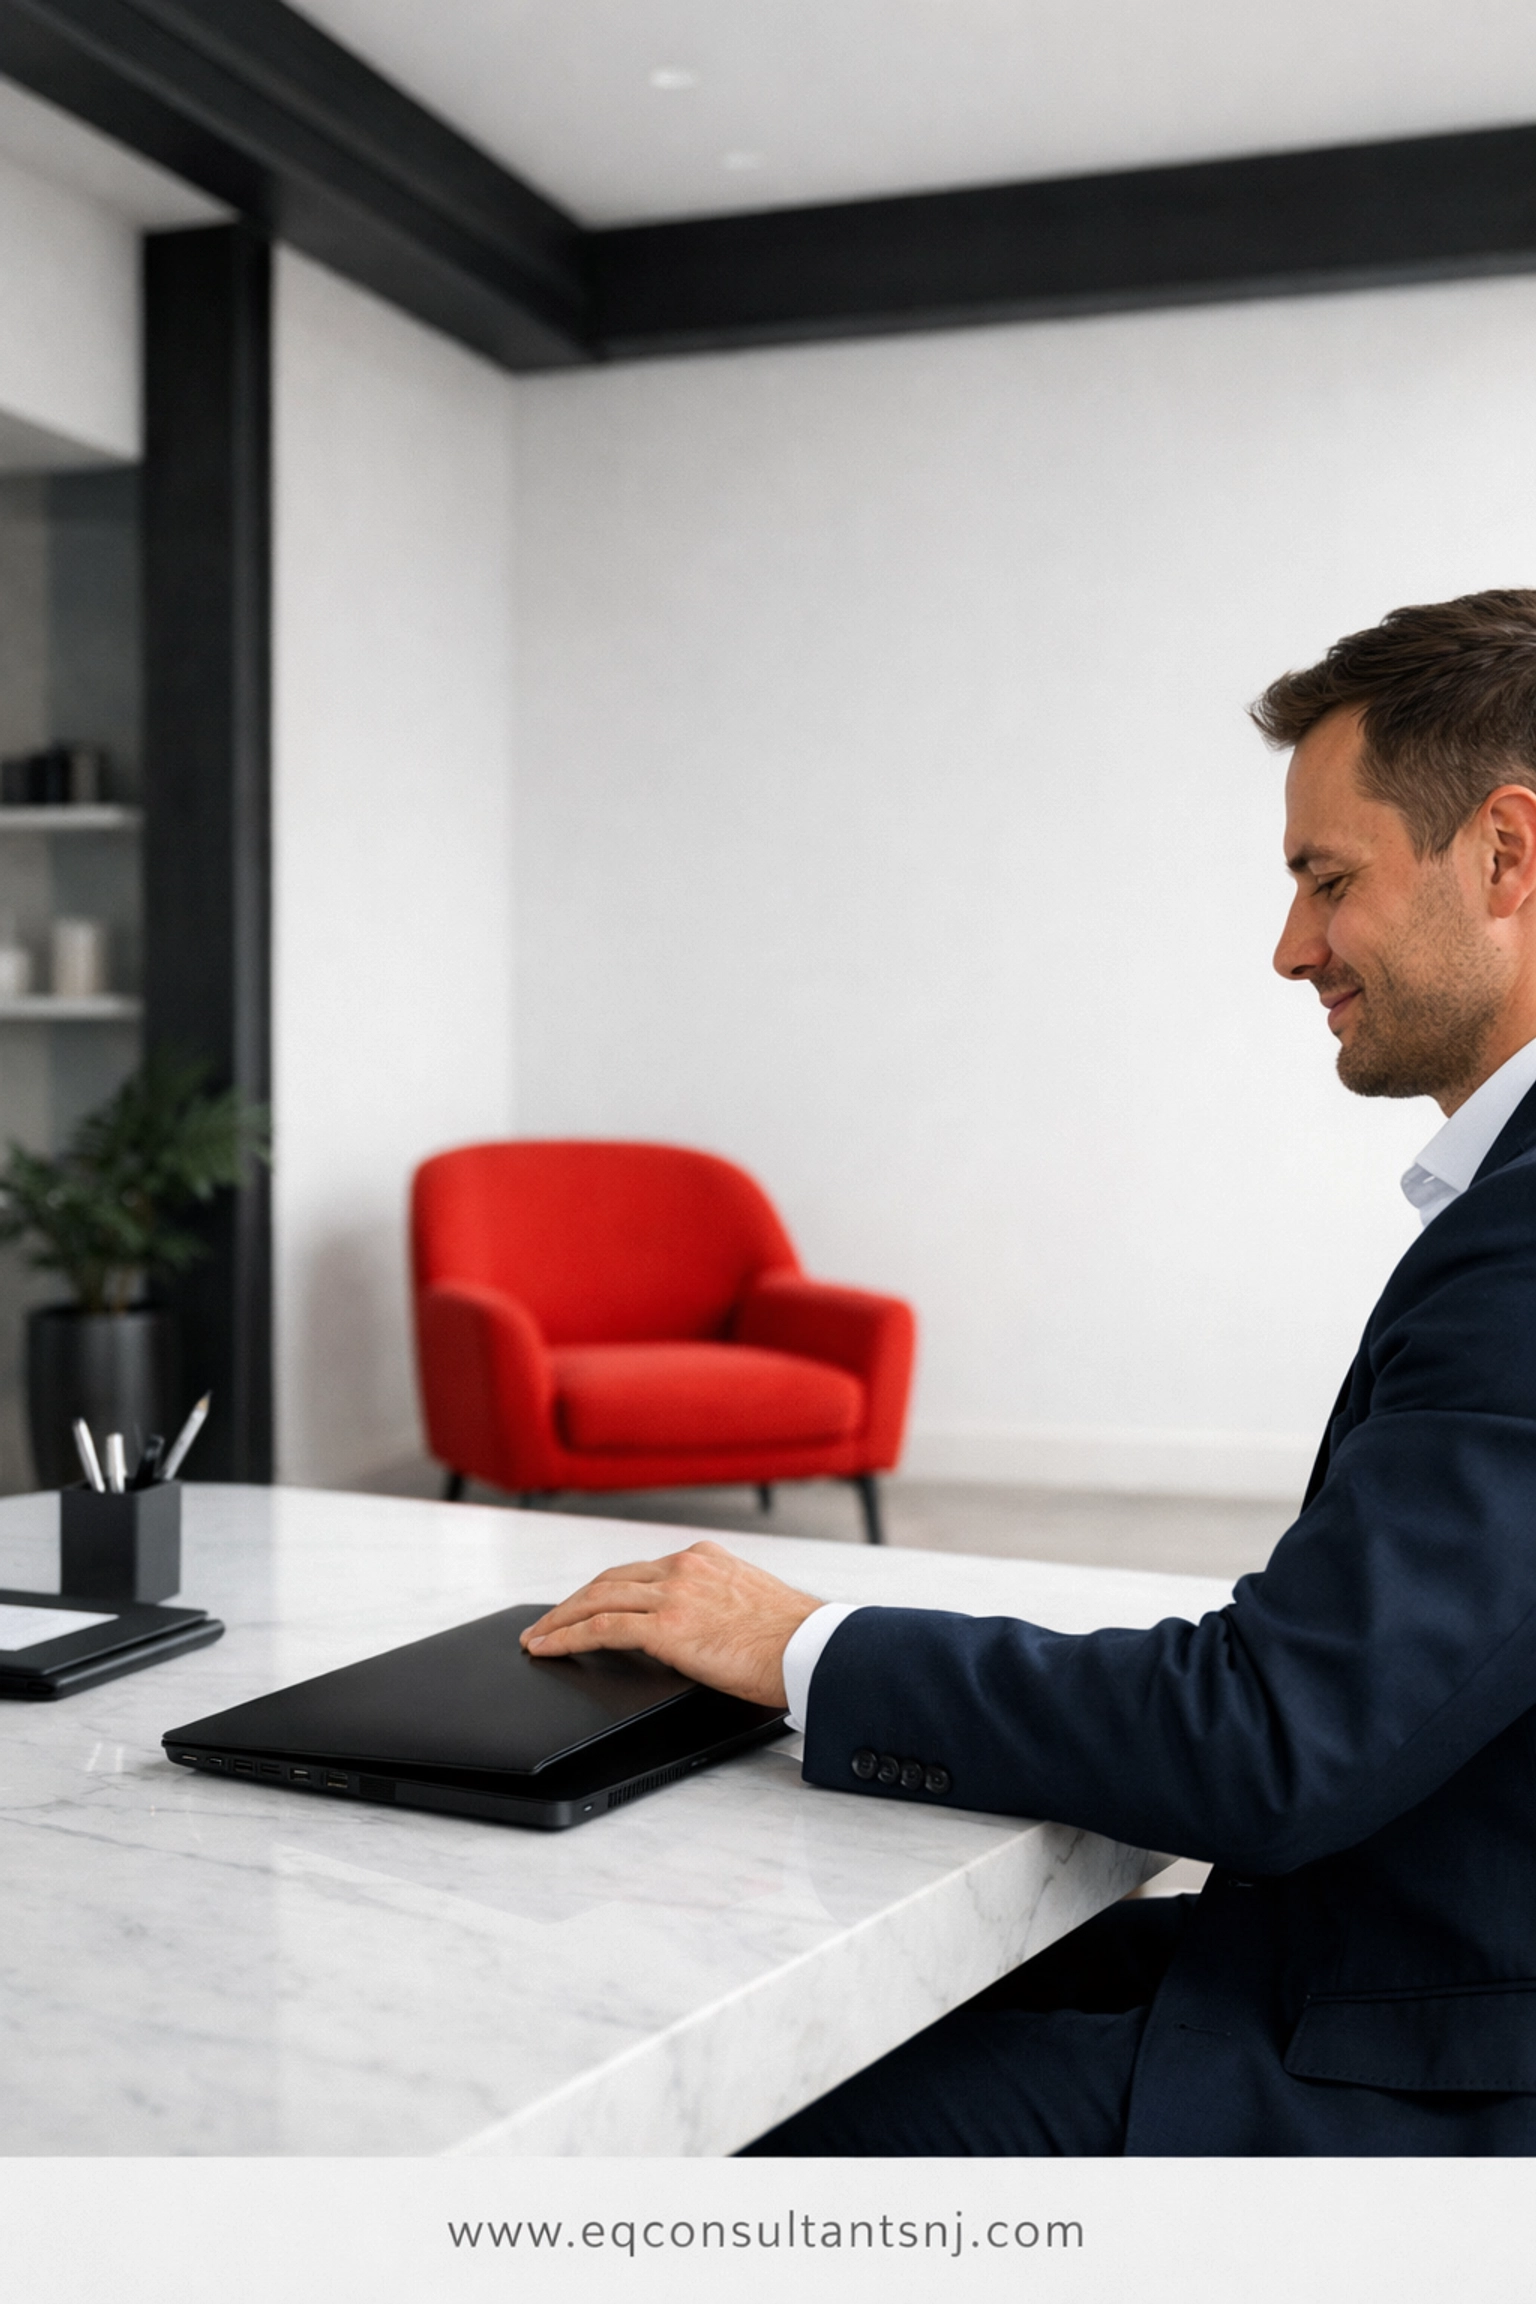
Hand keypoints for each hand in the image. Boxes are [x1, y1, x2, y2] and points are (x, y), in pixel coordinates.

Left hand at [518, 1539, 822, 1708]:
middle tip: (547, 1622)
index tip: (585, 1605)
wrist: (813, 1650)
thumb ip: (714, 1603)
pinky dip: (567, 1637)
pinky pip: (601, 1628)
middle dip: (572, 1602)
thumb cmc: (795, 1640)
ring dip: (558, 1620)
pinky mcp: (668, 1625)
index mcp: (704, 1558)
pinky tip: (547, 1649)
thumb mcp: (750, 1603)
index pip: (639, 1571)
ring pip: (596, 1599)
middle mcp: (684, 1567)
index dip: (604, 1590)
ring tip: (536, 1638)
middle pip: (609, 1580)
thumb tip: (696, 1631)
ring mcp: (674, 1592)